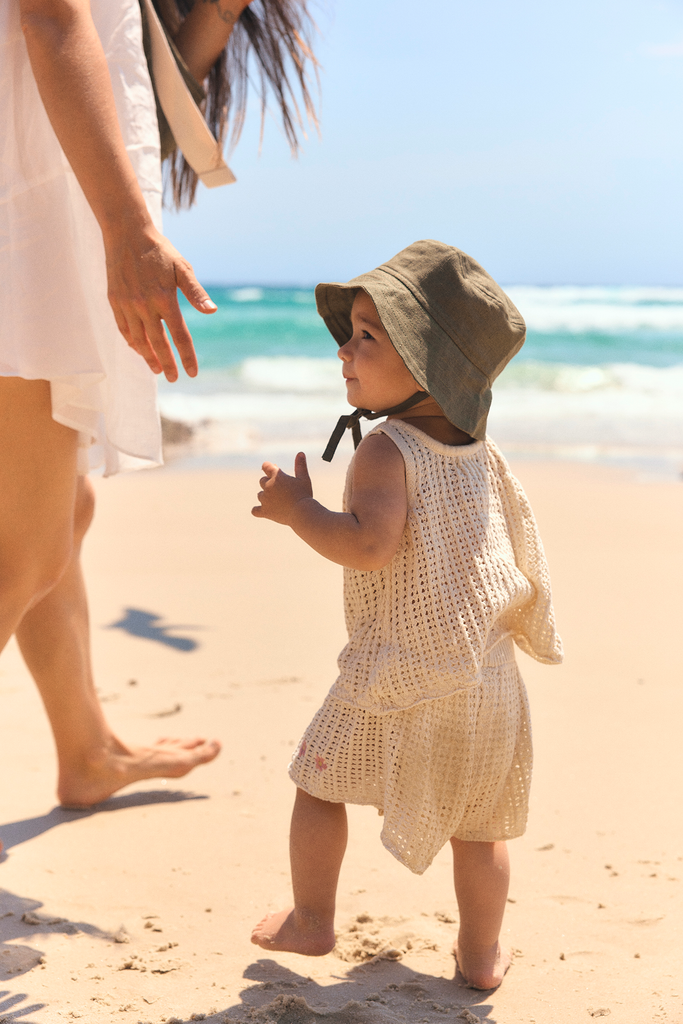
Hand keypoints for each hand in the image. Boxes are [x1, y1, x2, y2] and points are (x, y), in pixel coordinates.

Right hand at [104, 224, 216, 381]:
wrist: (126, 232)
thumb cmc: (160, 251)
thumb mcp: (182, 268)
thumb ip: (196, 292)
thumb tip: (212, 311)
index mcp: (164, 298)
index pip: (179, 336)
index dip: (187, 357)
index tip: (192, 373)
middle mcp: (144, 305)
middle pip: (158, 343)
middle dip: (167, 364)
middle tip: (173, 378)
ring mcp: (127, 304)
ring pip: (138, 339)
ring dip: (148, 357)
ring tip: (156, 369)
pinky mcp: (114, 301)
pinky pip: (123, 328)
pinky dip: (132, 342)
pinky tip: (139, 349)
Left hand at [252, 452, 312, 523]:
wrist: (302, 513)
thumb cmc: (304, 495)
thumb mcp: (304, 479)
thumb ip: (300, 466)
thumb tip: (300, 453)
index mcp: (277, 476)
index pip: (266, 466)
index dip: (270, 467)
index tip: (276, 470)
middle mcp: (268, 486)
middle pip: (262, 481)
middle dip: (269, 483)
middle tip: (281, 489)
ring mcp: (265, 499)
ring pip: (260, 495)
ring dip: (266, 496)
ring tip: (278, 501)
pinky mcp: (264, 511)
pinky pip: (255, 510)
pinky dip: (258, 510)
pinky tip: (262, 510)